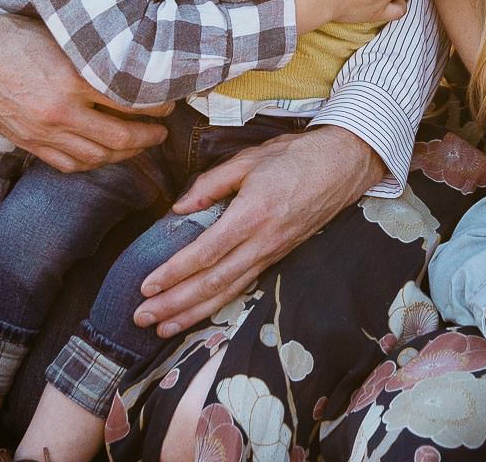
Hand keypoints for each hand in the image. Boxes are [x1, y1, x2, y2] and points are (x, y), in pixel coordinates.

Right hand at [0, 11, 167, 171]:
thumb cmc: (16, 37)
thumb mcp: (63, 38)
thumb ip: (96, 57)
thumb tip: (137, 66)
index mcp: (72, 78)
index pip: (130, 102)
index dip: (156, 107)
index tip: (169, 103)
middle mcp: (59, 111)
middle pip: (120, 137)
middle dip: (148, 137)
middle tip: (163, 131)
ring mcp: (42, 132)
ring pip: (97, 156)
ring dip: (125, 154)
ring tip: (140, 144)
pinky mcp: (29, 144)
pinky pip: (70, 164)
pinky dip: (94, 163)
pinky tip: (106, 155)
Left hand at [134, 125, 380, 333]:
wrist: (343, 165)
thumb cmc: (295, 156)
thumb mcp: (250, 159)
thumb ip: (211, 183)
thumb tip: (178, 209)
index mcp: (252, 214)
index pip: (206, 252)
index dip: (174, 273)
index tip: (146, 286)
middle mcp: (262, 241)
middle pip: (214, 282)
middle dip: (175, 303)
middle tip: (141, 317)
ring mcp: (273, 253)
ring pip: (229, 292)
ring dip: (193, 313)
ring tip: (163, 328)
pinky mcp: (279, 257)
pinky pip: (244, 286)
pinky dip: (219, 305)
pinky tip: (200, 315)